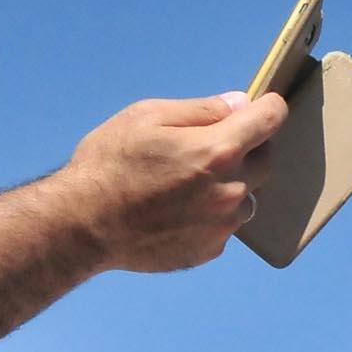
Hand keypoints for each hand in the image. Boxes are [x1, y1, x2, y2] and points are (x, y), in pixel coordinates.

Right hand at [57, 92, 288, 272]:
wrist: (82, 225)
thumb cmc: (108, 163)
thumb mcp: (146, 117)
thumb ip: (201, 110)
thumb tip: (240, 103)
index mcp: (217, 151)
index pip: (269, 121)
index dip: (270, 108)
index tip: (268, 105)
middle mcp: (231, 189)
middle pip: (264, 161)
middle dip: (246, 148)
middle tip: (210, 145)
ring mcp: (224, 223)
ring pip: (246, 197)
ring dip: (228, 185)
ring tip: (185, 183)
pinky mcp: (211, 248)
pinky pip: (225, 224)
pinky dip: (211, 214)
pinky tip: (177, 210)